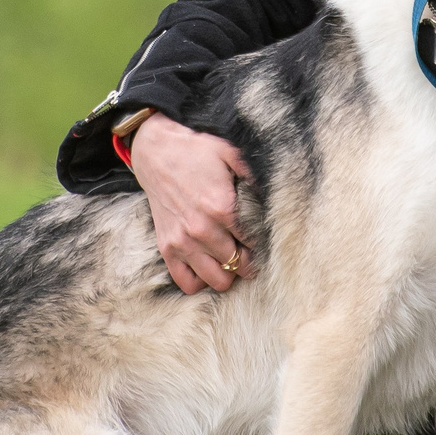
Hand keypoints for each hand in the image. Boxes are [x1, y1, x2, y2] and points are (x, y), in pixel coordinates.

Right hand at [132, 115, 254, 293]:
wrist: (155, 151)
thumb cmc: (196, 151)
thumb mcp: (230, 153)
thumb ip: (255, 174)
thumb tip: (279, 190)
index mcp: (222, 208)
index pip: (255, 243)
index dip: (264, 242)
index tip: (265, 237)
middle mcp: (202, 230)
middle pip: (240, 265)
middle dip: (250, 259)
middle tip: (250, 248)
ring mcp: (182, 242)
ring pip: (218, 280)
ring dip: (229, 272)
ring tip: (231, 257)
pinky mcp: (166, 248)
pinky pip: (187, 283)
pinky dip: (201, 280)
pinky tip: (209, 264)